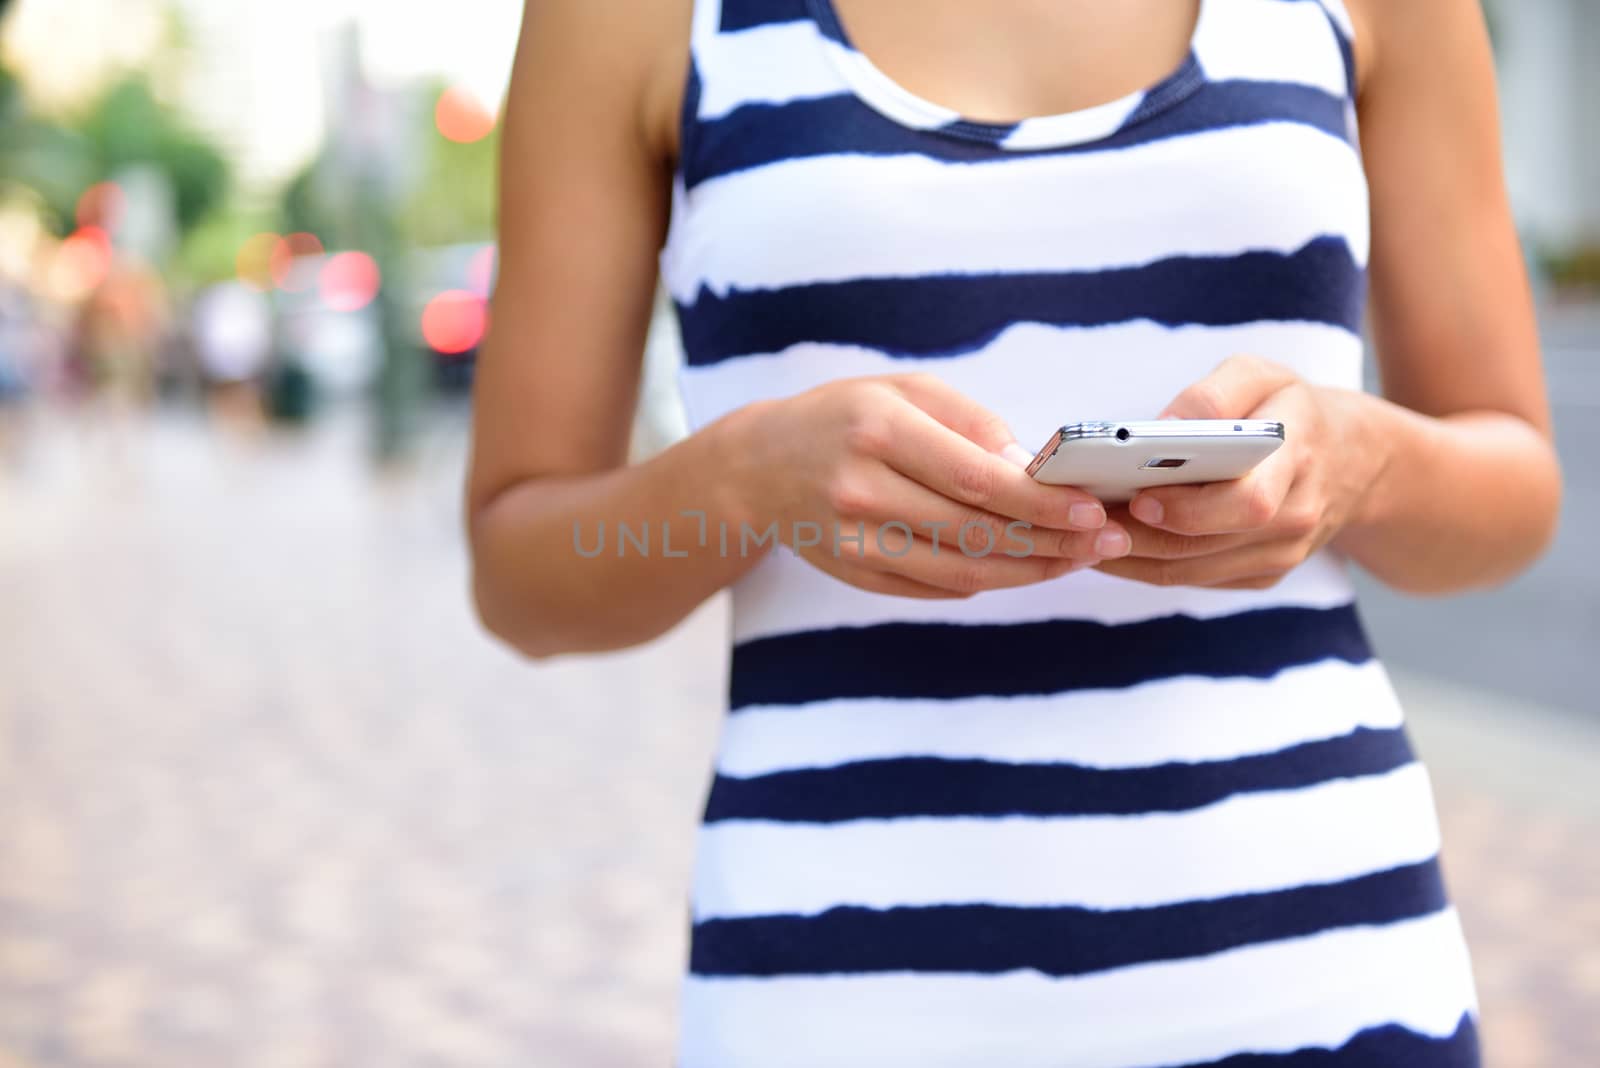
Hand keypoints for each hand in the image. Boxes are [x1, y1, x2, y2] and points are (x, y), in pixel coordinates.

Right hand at [724, 373, 1132, 598]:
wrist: (756, 468)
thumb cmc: (843, 417)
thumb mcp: (902, 392)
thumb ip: (972, 424)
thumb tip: (1036, 471)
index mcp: (878, 430)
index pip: (976, 478)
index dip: (1042, 502)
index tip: (1094, 509)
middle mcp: (861, 489)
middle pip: (975, 531)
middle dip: (1052, 540)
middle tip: (1108, 541)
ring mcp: (855, 541)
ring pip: (961, 571)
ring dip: (1030, 571)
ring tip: (1079, 558)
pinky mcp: (856, 575)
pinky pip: (936, 588)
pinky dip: (989, 581)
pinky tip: (1026, 568)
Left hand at [1092, 355, 1386, 589]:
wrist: (1356, 461)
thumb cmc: (1292, 409)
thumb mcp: (1264, 375)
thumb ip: (1213, 394)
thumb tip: (1159, 429)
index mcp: (1298, 455)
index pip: (1249, 501)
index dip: (1189, 508)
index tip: (1138, 496)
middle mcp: (1295, 515)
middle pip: (1206, 543)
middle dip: (1140, 535)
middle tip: (1087, 518)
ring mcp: (1281, 554)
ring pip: (1191, 570)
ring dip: (1131, 556)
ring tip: (1083, 531)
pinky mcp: (1263, 574)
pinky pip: (1195, 579)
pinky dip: (1147, 566)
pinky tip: (1112, 543)